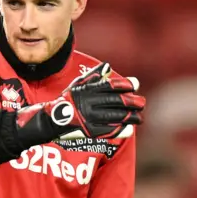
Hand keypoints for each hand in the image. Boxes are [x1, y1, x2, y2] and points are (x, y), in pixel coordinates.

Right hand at [14, 63, 144, 145]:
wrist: (54, 119)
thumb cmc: (69, 98)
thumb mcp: (78, 83)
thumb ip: (94, 75)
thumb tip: (108, 66)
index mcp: (87, 90)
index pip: (110, 86)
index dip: (124, 85)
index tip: (135, 85)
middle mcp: (89, 103)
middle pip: (115, 101)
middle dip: (131, 102)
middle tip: (142, 102)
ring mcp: (89, 118)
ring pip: (114, 116)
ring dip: (129, 117)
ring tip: (140, 117)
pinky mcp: (89, 131)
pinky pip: (108, 130)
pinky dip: (120, 130)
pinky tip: (129, 129)